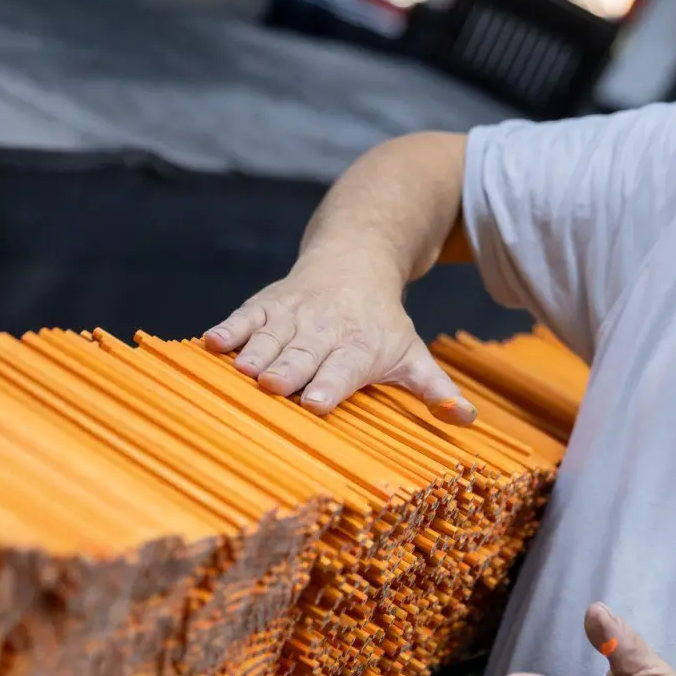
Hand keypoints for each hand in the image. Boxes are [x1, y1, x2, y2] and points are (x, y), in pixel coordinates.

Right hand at [203, 253, 477, 423]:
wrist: (355, 256)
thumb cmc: (382, 323)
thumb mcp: (413, 353)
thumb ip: (434, 389)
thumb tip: (466, 419)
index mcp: (360, 346)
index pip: (344, 369)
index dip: (330, 385)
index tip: (317, 403)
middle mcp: (324, 329)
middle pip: (303, 354)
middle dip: (288, 369)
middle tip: (274, 386)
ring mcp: (292, 315)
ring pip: (270, 336)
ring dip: (255, 352)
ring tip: (241, 371)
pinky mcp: (265, 304)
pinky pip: (244, 316)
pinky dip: (228, 328)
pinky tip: (210, 342)